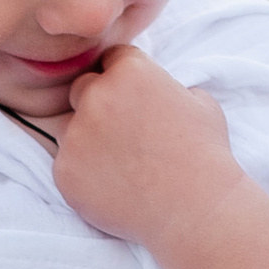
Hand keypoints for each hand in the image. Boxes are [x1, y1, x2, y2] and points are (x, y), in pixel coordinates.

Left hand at [50, 43, 240, 249]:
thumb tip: (162, 90)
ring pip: (70, 128)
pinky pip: (66, 164)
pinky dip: (83, 174)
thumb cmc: (205, 156)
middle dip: (99, 105)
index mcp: (129, 71)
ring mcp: (75, 134)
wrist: (194, 209)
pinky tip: (113, 187)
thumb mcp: (201, 103)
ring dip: (88, 140)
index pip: (112, 60)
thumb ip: (171, 87)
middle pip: (82, 88)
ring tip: (121, 165)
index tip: (135, 102)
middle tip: (124, 134)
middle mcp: (96, 95)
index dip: (123, 79)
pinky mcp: (63, 170)